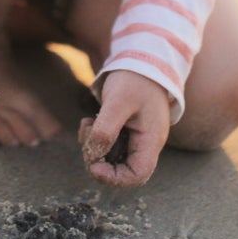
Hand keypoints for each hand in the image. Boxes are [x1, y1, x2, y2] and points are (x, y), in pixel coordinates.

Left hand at [78, 71, 170, 186]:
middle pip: (121, 171)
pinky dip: (93, 138)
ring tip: (89, 124)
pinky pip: (106, 146)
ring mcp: (134, 139)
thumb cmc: (135, 80)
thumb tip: (95, 154)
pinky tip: (90, 121)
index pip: (137, 175)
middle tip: (87, 139)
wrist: (142, 60)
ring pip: (110, 158)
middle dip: (98, 160)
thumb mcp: (119, 101)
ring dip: (93, 147)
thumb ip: (107, 128)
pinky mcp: (123, 132)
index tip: (94, 165)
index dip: (114, 178)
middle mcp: (144, 144)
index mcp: (151, 140)